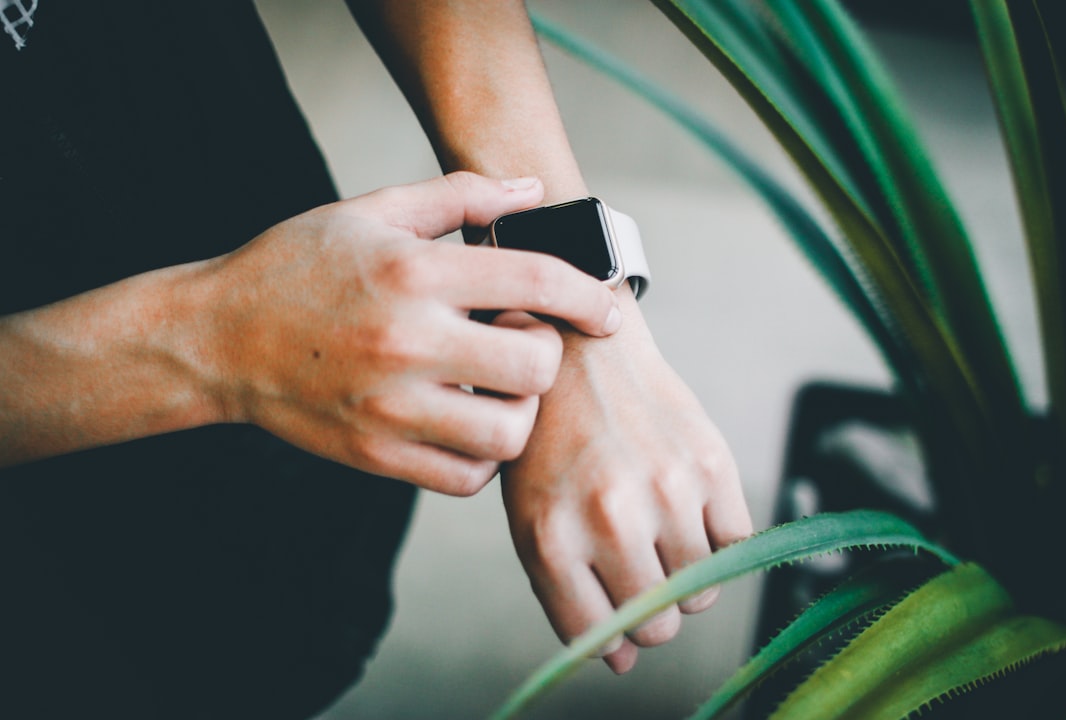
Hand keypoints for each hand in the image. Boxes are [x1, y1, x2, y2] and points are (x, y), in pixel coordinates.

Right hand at [202, 172, 620, 494]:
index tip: (607, 310)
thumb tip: (534, 190)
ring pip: (508, 433)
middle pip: (534, 365)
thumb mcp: (371, 211)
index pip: (534, 279)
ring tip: (494, 384)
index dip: (588, 294)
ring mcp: (390, 407)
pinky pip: (466, 476)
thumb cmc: (296, 267)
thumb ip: (459, 193)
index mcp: (412, 272)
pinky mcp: (375, 455)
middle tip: (520, 339)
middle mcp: (406, 342)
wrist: (214, 339)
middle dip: (546, 351)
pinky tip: (466, 421)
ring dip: (520, 409)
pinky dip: (482, 454)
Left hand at [500, 291, 751, 672]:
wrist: (579, 352)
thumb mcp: (531, 516)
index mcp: (551, 537)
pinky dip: (720, 538)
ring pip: (702, 591)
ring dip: (686, 575)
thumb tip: (621, 666)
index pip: (600, 637)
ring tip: (659, 529)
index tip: (612, 608)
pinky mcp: (712, 463)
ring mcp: (665, 489)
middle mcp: (609, 518)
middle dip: (650, 611)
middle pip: (658, 625)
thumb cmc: (547, 442)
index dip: (610, 635)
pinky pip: (737, 543)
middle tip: (638, 567)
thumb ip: (567, 594)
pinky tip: (688, 505)